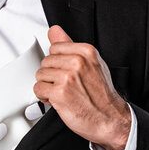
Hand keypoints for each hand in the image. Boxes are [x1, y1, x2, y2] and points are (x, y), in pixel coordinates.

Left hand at [34, 25, 130, 149]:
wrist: (110, 119)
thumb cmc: (101, 95)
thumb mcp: (91, 64)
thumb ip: (70, 46)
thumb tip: (54, 30)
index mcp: (86, 52)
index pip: (54, 48)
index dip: (57, 63)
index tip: (65, 72)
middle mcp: (77, 62)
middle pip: (45, 62)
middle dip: (51, 75)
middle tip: (64, 86)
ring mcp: (68, 77)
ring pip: (40, 75)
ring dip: (47, 87)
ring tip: (62, 93)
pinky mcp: (59, 93)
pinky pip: (38, 89)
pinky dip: (44, 97)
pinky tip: (57, 100)